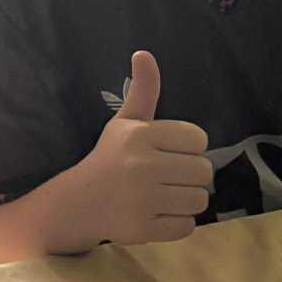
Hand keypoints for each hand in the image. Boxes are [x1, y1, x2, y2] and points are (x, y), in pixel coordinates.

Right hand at [59, 50, 212, 246]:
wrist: (78, 202)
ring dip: (186, 201)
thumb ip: (143, 90)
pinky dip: (177, 223)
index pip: (198, 139)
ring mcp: (142, 200)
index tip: (167, 153)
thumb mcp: (126, 122)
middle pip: (203, 171)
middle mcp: (142, 165)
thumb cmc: (109, 158)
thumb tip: (143, 53)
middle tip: (167, 178)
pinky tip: (157, 215)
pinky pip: (187, 226)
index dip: (187, 148)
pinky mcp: (143, 229)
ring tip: (164, 197)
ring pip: (198, 200)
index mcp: (141, 135)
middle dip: (189, 176)